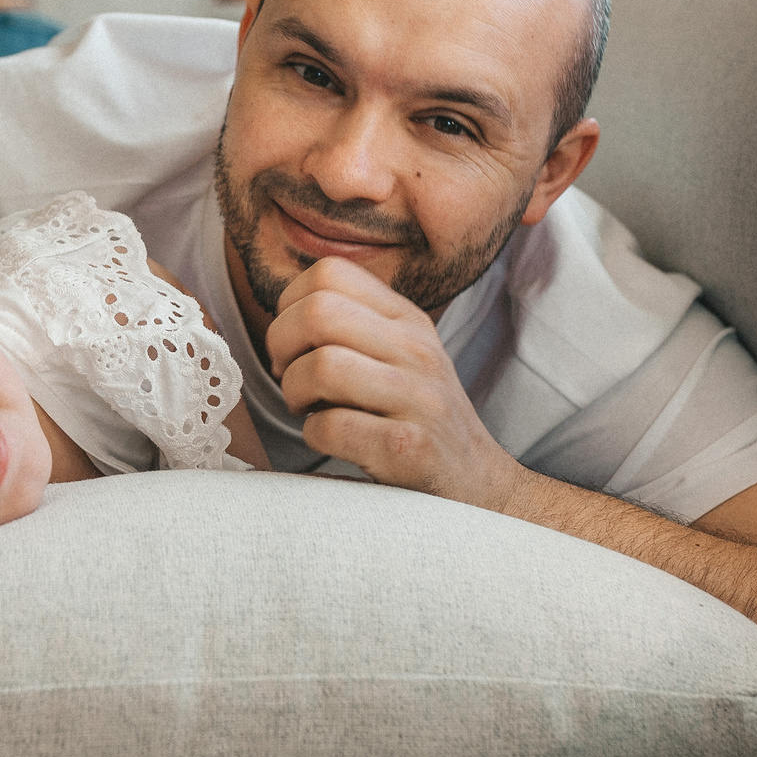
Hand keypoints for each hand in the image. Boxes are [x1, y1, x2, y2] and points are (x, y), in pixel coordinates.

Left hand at [263, 256, 520, 505]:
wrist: (475, 484)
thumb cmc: (417, 419)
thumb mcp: (400, 356)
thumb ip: (354, 324)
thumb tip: (283, 312)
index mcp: (409, 320)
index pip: (330, 273)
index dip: (290, 305)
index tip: (295, 344)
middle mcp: (417, 351)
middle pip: (318, 313)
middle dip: (281, 346)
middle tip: (288, 376)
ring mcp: (418, 399)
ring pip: (320, 366)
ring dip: (294, 393)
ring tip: (308, 409)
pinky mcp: (408, 448)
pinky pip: (329, 426)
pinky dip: (313, 435)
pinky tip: (331, 440)